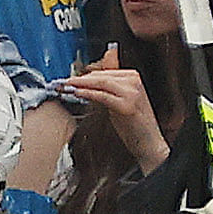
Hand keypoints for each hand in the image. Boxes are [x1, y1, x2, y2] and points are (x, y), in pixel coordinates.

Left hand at [57, 50, 169, 173]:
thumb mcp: (119, 101)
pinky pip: (103, 96)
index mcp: (133, 77)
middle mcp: (134, 81)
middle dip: (80, 79)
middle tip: (64, 82)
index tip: (70, 79)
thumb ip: (107, 89)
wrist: (149, 142)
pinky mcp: (127, 105)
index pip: (103, 72)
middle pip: (101, 76)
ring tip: (67, 87)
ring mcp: (132, 92)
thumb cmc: (133, 124)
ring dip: (81, 84)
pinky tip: (78, 93)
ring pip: (101, 83)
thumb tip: (89, 80)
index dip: (84, 75)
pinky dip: (88, 94)